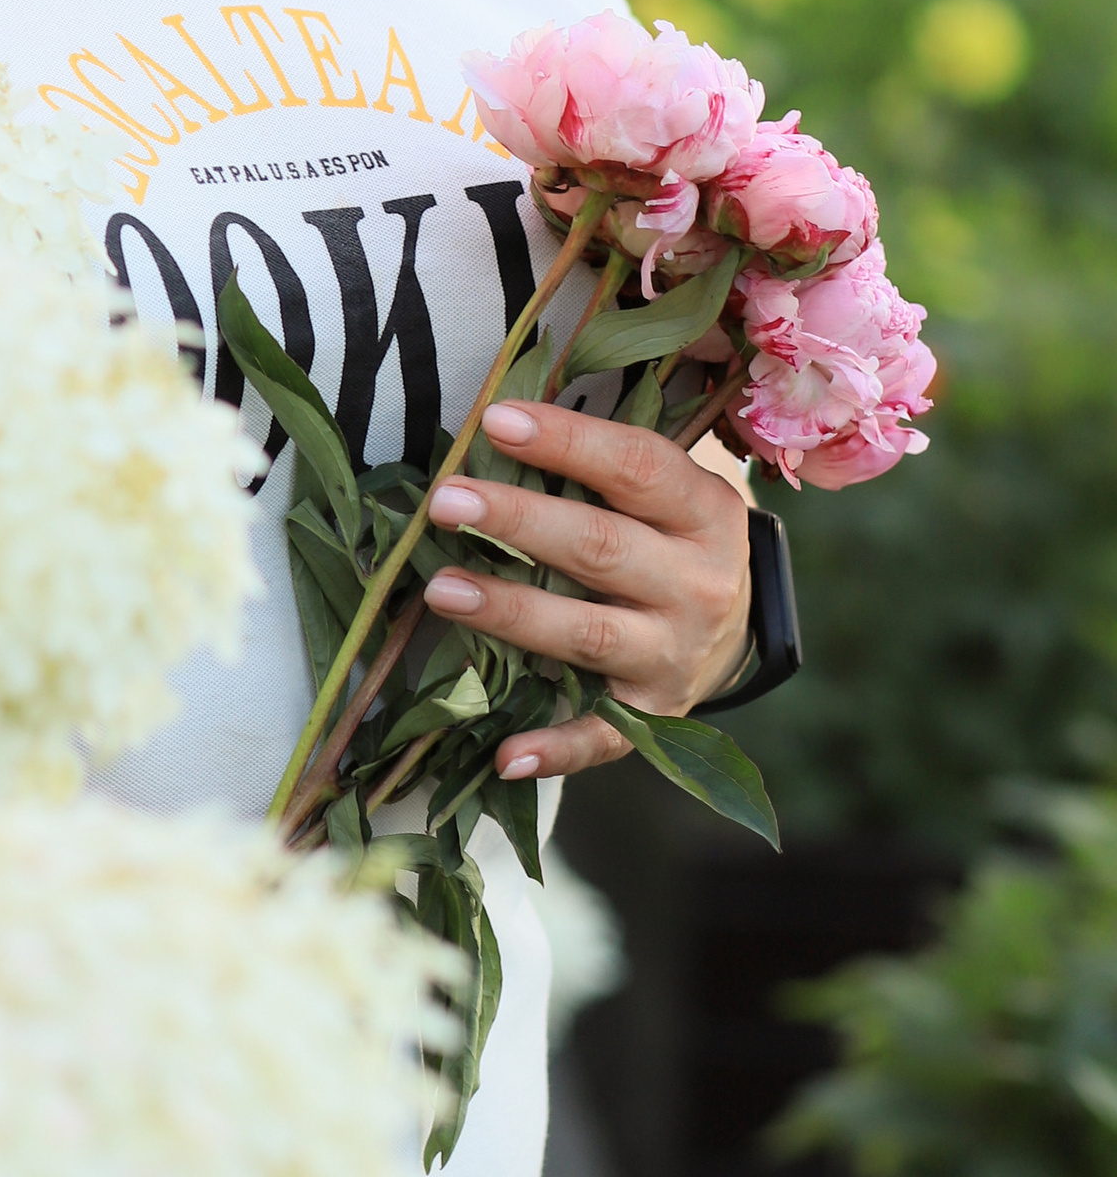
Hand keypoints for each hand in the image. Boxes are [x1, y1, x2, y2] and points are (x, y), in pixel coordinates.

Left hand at [420, 398, 751, 784]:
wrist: (736, 628)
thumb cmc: (669, 535)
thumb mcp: (662, 490)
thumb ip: (597, 464)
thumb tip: (492, 426)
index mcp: (704, 512)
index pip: (635, 467)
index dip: (566, 442)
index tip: (494, 421)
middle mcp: (699, 585)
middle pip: (601, 547)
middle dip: (519, 521)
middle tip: (445, 501)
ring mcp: (676, 655)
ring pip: (589, 633)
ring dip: (513, 613)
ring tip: (441, 591)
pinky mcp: (656, 715)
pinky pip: (603, 736)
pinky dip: (557, 750)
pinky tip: (506, 755)